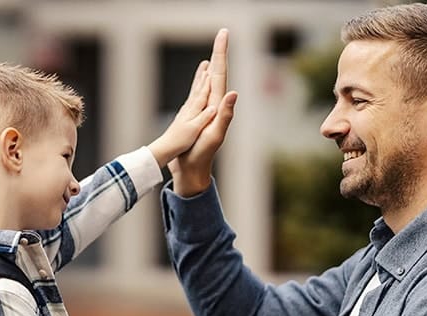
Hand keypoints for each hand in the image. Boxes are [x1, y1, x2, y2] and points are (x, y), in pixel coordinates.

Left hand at [147, 58, 216, 166]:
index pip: (204, 91)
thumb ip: (204, 117)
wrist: (164, 150)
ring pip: (195, 93)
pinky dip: (195, 94)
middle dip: (205, 74)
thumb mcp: (194, 131)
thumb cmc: (179, 142)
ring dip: (200, 81)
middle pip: (199, 88)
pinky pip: (192, 102)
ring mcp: (186, 112)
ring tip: (204, 70)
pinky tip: (195, 94)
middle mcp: (189, 108)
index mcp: (194, 110)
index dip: (210, 78)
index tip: (214, 63)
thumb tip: (214, 107)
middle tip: (209, 61)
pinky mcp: (184, 118)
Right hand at [170, 28, 238, 196]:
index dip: (222, 53)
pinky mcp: (198, 117)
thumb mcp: (214, 136)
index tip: (224, 34)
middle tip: (223, 33)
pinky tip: (203, 79)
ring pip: (210, 83)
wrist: (193, 171)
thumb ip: (225, 116)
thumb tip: (233, 94)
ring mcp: (207, 111)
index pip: (221, 74)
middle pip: (218, 73)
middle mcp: (215, 105)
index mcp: (218, 106)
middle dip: (220, 53)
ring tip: (214, 54)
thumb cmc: (202, 156)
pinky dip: (202, 82)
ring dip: (213, 67)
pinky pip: (200, 93)